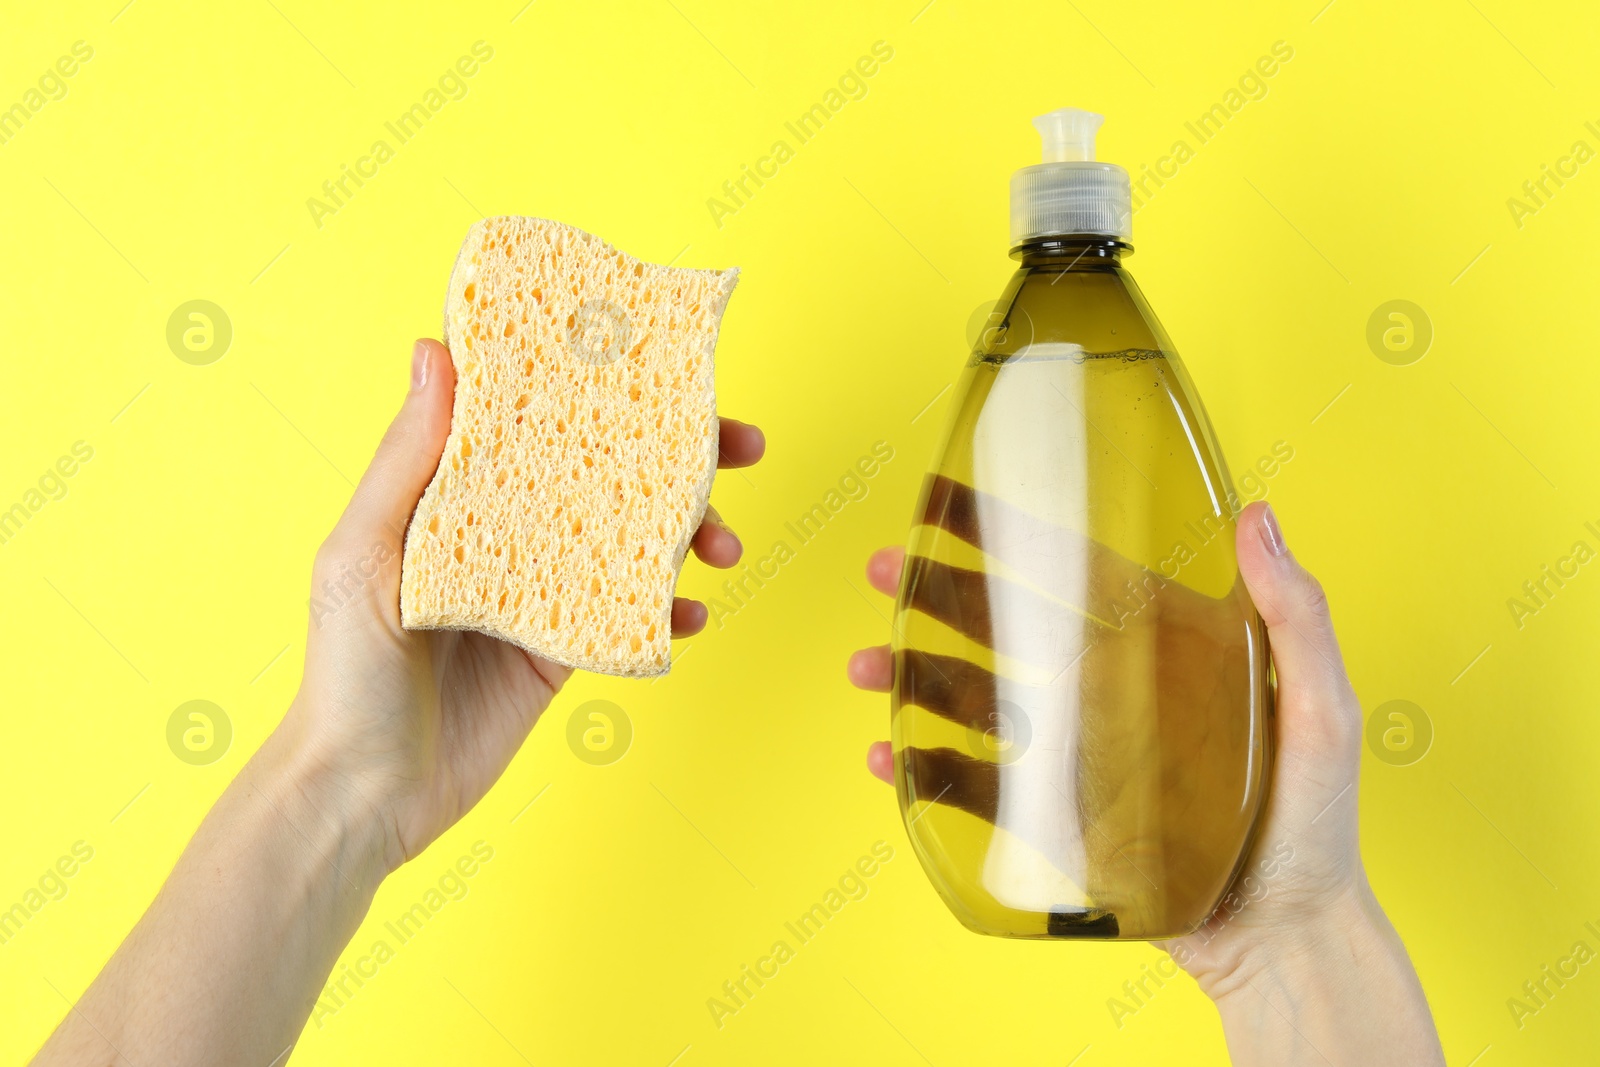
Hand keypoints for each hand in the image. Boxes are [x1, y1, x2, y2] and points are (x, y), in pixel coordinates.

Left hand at [280, 338, 764, 877]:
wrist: (365, 795)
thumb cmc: (342, 672)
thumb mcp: (362, 554)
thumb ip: (407, 460)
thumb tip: (432, 351)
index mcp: (451, 495)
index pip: (534, 419)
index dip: (596, 385)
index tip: (659, 364)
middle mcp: (503, 534)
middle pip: (603, 472)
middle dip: (678, 454)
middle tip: (737, 444)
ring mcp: (540, 592)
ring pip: (632, 538)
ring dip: (690, 531)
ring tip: (725, 543)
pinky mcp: (565, 651)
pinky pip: (631, 613)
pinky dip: (671, 608)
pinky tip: (693, 612)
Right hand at [847, 501, 1442, 1063]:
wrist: (1287, 941)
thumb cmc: (1318, 827)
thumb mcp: (1323, 711)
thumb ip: (1296, 618)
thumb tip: (1259, 518)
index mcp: (1165, 653)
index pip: (1078, 575)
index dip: (1014, 537)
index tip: (957, 505)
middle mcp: (1110, 695)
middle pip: (1006, 630)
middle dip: (935, 598)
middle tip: (880, 572)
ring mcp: (1078, 759)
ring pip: (976, 701)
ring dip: (912, 679)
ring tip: (864, 668)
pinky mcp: (1057, 821)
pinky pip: (979, 788)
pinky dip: (925, 770)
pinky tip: (889, 757)